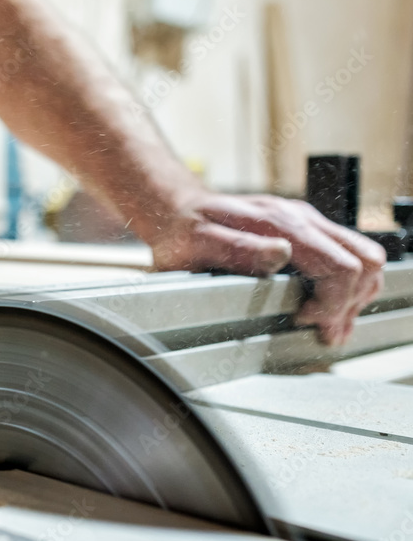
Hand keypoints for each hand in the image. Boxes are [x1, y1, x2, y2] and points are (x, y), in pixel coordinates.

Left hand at [148, 193, 385, 346]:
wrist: (177, 209)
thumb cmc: (183, 230)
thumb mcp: (198, 243)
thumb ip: (238, 249)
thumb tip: (282, 253)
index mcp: (280, 222)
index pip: (340, 265)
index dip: (332, 302)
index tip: (305, 321)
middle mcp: (300, 218)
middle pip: (363, 262)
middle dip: (348, 304)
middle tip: (322, 331)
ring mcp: (306, 222)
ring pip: (363, 258)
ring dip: (354, 295)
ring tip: (329, 324)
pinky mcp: (304, 230)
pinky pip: (347, 255)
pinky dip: (347, 285)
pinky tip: (326, 306)